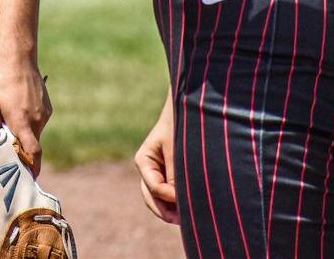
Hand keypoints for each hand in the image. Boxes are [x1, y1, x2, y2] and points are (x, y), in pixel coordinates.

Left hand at [0, 60, 50, 173]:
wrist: (19, 62)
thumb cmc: (2, 84)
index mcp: (22, 124)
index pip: (33, 152)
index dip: (33, 166)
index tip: (30, 176)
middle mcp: (36, 121)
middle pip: (32, 143)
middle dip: (23, 148)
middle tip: (11, 145)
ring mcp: (44, 114)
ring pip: (35, 131)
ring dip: (26, 131)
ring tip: (12, 118)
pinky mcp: (48, 107)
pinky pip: (39, 120)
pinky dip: (31, 121)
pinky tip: (19, 107)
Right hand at [134, 97, 177, 224]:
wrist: (188, 110)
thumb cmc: (180, 127)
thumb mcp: (177, 150)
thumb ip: (174, 175)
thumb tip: (177, 202)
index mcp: (144, 160)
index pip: (154, 186)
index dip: (170, 196)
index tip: (186, 200)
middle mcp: (148, 169)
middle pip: (151, 197)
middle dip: (166, 211)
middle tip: (181, 221)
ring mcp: (158, 173)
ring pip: (159, 199)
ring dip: (171, 210)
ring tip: (186, 220)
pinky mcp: (170, 176)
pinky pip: (169, 194)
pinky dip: (176, 203)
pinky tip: (189, 211)